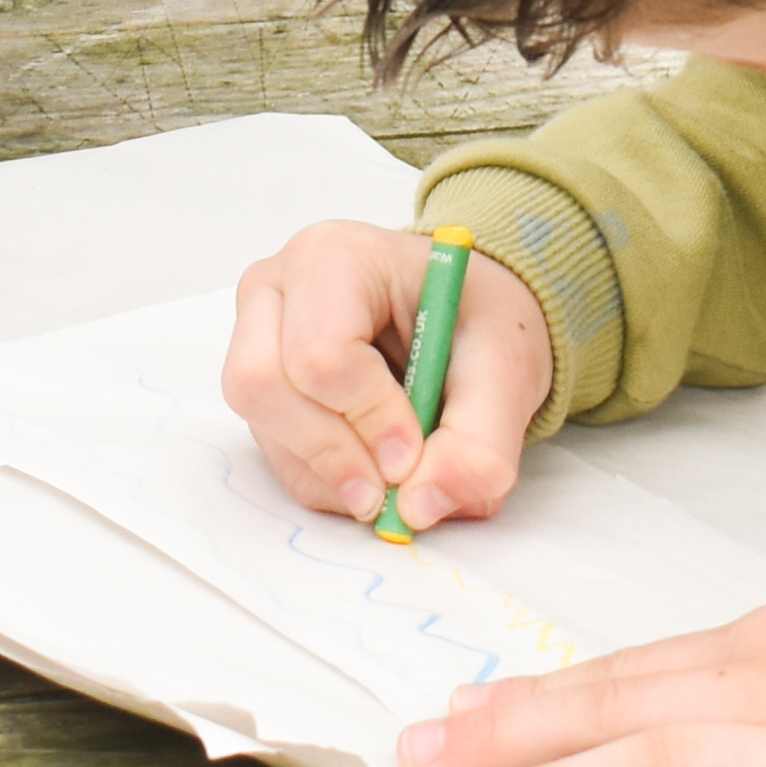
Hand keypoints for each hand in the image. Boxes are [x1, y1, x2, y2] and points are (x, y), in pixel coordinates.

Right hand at [222, 217, 553, 531]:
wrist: (466, 317)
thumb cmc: (477, 319)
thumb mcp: (508, 368)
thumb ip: (480, 444)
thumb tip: (419, 508)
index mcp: (335, 258)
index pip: (320, 352)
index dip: (367, 418)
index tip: (413, 453)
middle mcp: (278, 290)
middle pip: (263, 387)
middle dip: (333, 451)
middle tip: (395, 484)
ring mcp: (256, 339)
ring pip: (264, 429)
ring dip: (333, 472)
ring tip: (396, 473)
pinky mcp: (264, 391)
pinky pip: (277, 457)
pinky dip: (329, 482)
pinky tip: (376, 466)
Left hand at [399, 587, 765, 766]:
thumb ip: (742, 674)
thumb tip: (657, 696)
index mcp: (754, 649)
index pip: (614, 674)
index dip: (523, 700)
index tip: (442, 717)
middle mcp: (762, 690)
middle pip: (612, 712)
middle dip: (505, 739)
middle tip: (411, 760)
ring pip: (656, 766)